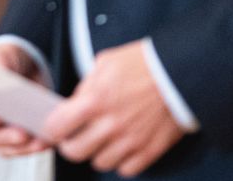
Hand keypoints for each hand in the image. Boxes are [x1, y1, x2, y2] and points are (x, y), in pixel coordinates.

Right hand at [0, 42, 53, 157]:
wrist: (23, 70)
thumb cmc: (3, 62)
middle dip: (3, 136)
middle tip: (22, 132)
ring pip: (1, 147)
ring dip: (20, 146)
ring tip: (38, 140)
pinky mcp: (8, 141)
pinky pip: (17, 150)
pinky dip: (31, 148)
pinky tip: (45, 141)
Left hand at [43, 40, 184, 176]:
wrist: (181, 72)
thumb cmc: (144, 63)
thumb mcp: (106, 63)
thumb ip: (86, 86)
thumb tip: (74, 104)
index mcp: (96, 100)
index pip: (58, 127)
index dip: (51, 129)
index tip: (54, 128)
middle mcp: (111, 124)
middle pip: (75, 152)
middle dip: (70, 145)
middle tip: (74, 137)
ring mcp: (131, 140)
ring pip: (100, 163)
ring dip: (97, 153)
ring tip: (102, 140)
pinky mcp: (150, 150)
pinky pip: (126, 169)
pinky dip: (121, 161)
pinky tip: (122, 147)